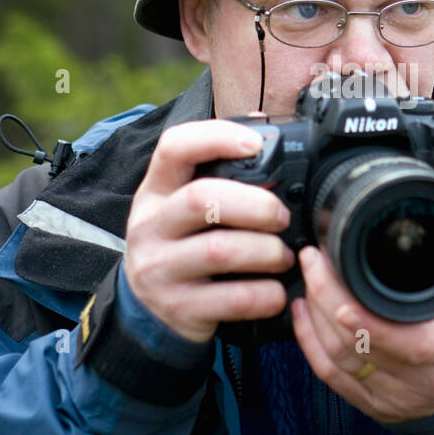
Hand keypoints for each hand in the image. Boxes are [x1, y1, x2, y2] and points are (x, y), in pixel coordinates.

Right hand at [123, 120, 295, 344]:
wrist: (148, 309)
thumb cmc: (180, 244)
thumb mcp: (183, 205)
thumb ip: (219, 172)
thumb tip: (263, 124)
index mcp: (157, 190)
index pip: (174, 147)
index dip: (217, 138)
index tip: (256, 144)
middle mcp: (150, 225)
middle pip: (202, 199)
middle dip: (255, 204)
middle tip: (281, 216)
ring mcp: (159, 268)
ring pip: (220, 250)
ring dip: (266, 251)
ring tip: (285, 256)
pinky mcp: (178, 307)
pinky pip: (231, 299)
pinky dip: (264, 294)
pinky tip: (277, 292)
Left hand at [290, 216, 433, 423]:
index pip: (411, 346)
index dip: (371, 327)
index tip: (342, 303)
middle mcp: (426, 382)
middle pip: (362, 348)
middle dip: (328, 301)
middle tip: (315, 261)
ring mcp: (396, 398)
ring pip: (340, 361)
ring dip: (315, 318)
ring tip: (309, 278)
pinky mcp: (373, 405)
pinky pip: (330, 376)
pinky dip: (310, 343)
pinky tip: (304, 314)